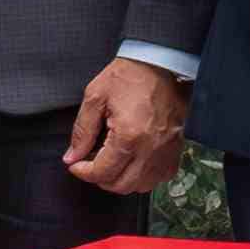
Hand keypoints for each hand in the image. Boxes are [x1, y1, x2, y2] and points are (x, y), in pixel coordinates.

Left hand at [65, 56, 191, 196]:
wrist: (161, 63)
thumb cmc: (130, 75)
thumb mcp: (95, 97)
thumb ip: (82, 131)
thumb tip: (72, 156)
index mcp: (129, 135)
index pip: (102, 172)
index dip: (83, 172)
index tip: (76, 164)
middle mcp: (150, 148)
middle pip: (121, 185)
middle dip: (100, 178)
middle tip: (91, 164)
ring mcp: (166, 150)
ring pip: (141, 186)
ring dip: (122, 180)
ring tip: (112, 164)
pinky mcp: (177, 148)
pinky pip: (161, 177)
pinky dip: (145, 177)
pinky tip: (135, 163)